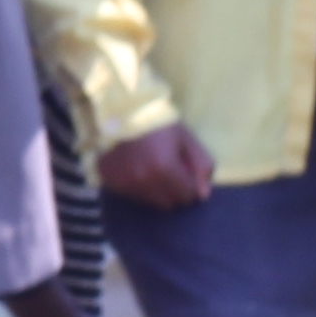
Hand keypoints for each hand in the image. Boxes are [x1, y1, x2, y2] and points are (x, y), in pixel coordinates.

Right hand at [95, 122, 213, 209]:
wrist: (124, 113)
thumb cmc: (160, 125)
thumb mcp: (187, 139)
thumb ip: (202, 166)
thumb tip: (203, 195)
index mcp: (165, 168)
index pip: (188, 195)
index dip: (190, 184)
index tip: (185, 172)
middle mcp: (144, 180)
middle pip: (169, 203)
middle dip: (174, 191)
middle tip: (170, 172)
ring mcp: (126, 183)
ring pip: (151, 201)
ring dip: (156, 191)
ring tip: (152, 170)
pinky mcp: (112, 182)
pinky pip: (133, 195)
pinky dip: (138, 187)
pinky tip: (137, 170)